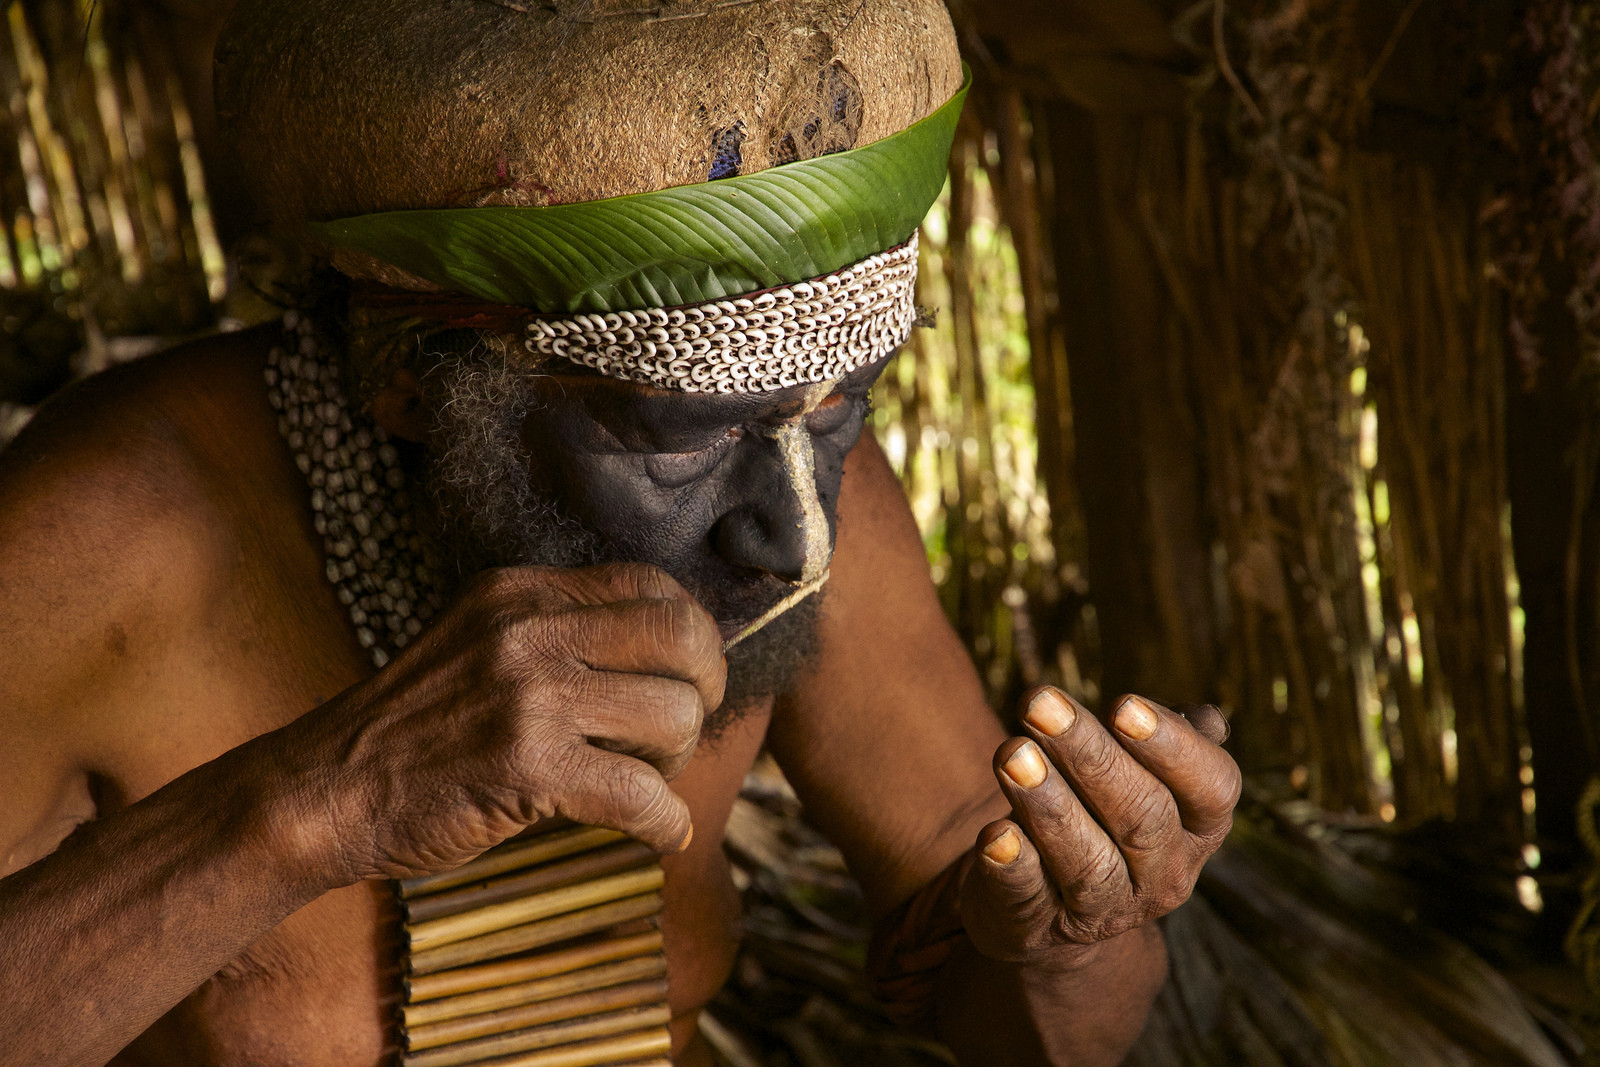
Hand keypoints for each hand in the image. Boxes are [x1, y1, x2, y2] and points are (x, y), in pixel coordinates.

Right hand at [261, 563, 724, 885]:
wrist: (328, 788)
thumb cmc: (415, 728)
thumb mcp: (482, 643)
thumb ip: (561, 634)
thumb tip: (672, 654)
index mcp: (523, 592)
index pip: (652, 586)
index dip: (690, 635)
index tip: (686, 676)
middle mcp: (530, 630)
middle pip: (684, 638)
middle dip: (705, 688)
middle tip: (682, 731)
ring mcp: (529, 695)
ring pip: (674, 714)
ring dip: (676, 759)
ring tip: (642, 780)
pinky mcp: (528, 765)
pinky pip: (642, 794)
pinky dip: (664, 824)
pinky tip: (656, 833)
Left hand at [960, 688, 1238, 965]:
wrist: (1049, 907)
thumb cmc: (1099, 812)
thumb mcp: (1140, 776)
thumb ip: (1166, 742)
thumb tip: (1208, 719)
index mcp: (1199, 830)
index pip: (1212, 788)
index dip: (1172, 746)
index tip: (1122, 703)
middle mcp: (1163, 877)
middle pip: (1141, 816)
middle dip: (1089, 755)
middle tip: (1040, 703)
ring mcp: (1103, 911)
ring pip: (1087, 862)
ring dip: (1048, 803)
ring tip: (1011, 753)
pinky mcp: (1038, 927)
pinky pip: (1029, 898)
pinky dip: (1012, 865)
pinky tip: (994, 834)